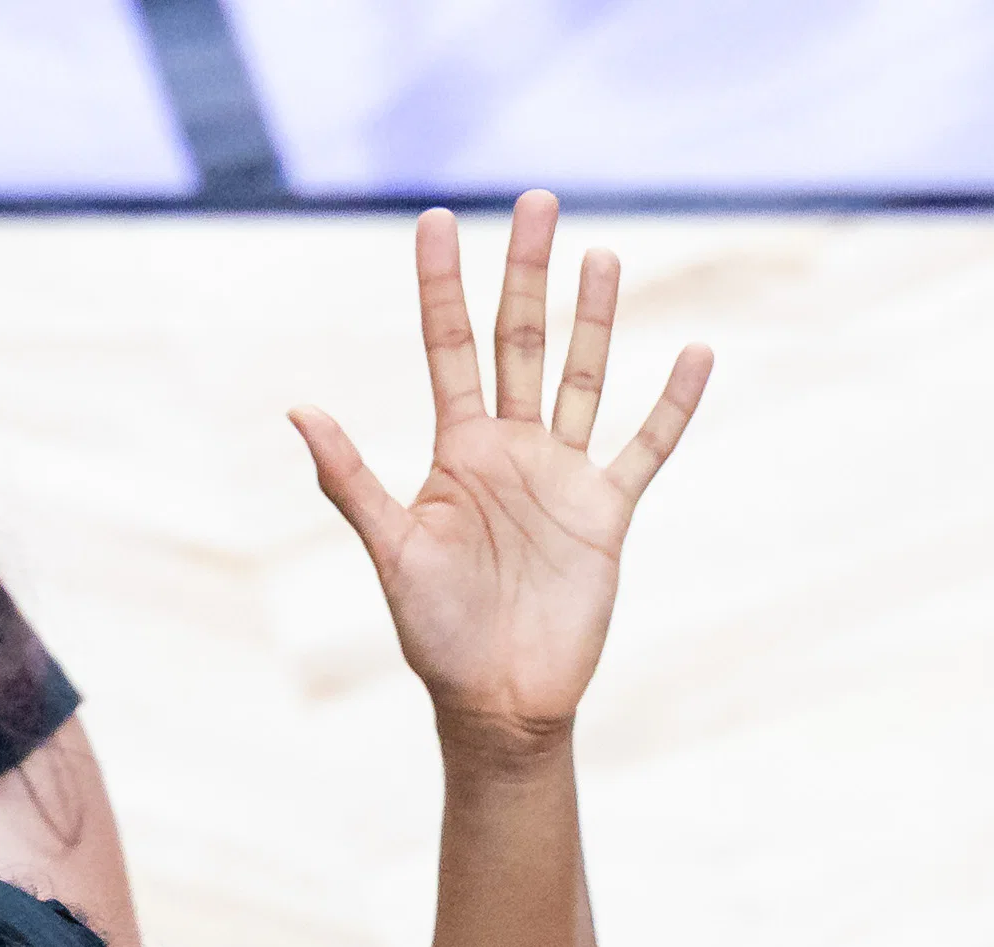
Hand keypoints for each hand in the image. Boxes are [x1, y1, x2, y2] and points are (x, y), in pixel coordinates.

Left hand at [291, 194, 709, 744]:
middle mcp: (510, 451)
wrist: (498, 700)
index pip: (449, 350)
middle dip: (526, 274)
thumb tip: (300, 412)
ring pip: (582, 378)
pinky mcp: (607, 513)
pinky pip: (645, 448)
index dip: (441, 288)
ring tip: (601, 254)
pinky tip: (694, 353)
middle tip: (536, 200)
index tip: (437, 220)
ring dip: (593, 319)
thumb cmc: (435, 633)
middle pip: (520, 343)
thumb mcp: (391, 551)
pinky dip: (672, 406)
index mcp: (456, 453)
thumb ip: (352, 481)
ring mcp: (562, 476)